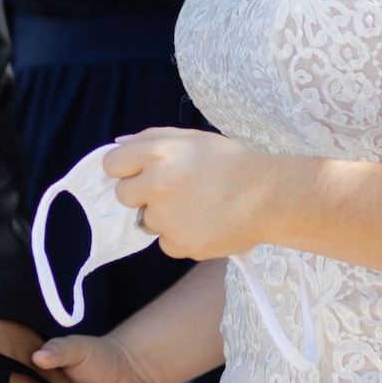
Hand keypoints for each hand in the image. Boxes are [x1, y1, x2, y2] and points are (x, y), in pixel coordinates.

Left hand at [103, 128, 280, 259]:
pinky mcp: (180, 244)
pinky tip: (204, 224)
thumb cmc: (232, 163)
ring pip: (147, 221)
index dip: (125, 169)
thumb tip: (119, 146)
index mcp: (157, 153)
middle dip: (142, 194)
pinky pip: (166, 243)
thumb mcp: (193, 138)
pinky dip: (181, 237)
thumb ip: (152, 138)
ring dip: (164, 217)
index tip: (138, 173)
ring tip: (198, 207)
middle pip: (123, 196)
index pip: (111, 164)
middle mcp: (156, 184)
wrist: (269, 196)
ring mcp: (166, 217)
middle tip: (173, 191)